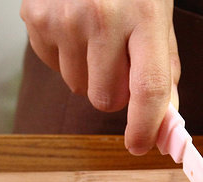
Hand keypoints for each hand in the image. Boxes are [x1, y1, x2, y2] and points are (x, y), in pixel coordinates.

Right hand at [20, 0, 178, 154]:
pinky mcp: (35, 17)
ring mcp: (64, 17)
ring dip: (88, 73)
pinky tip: (72, 26)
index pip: (148, 87)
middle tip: (118, 62)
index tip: (140, 145)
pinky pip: (53, 67)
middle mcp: (103, 16)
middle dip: (114, 93)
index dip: (145, 125)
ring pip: (78, 87)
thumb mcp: (157, 15)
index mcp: (144, 15)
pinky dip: (65, 55)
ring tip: (94, 35)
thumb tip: (166, 121)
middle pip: (105, 98)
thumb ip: (164, 69)